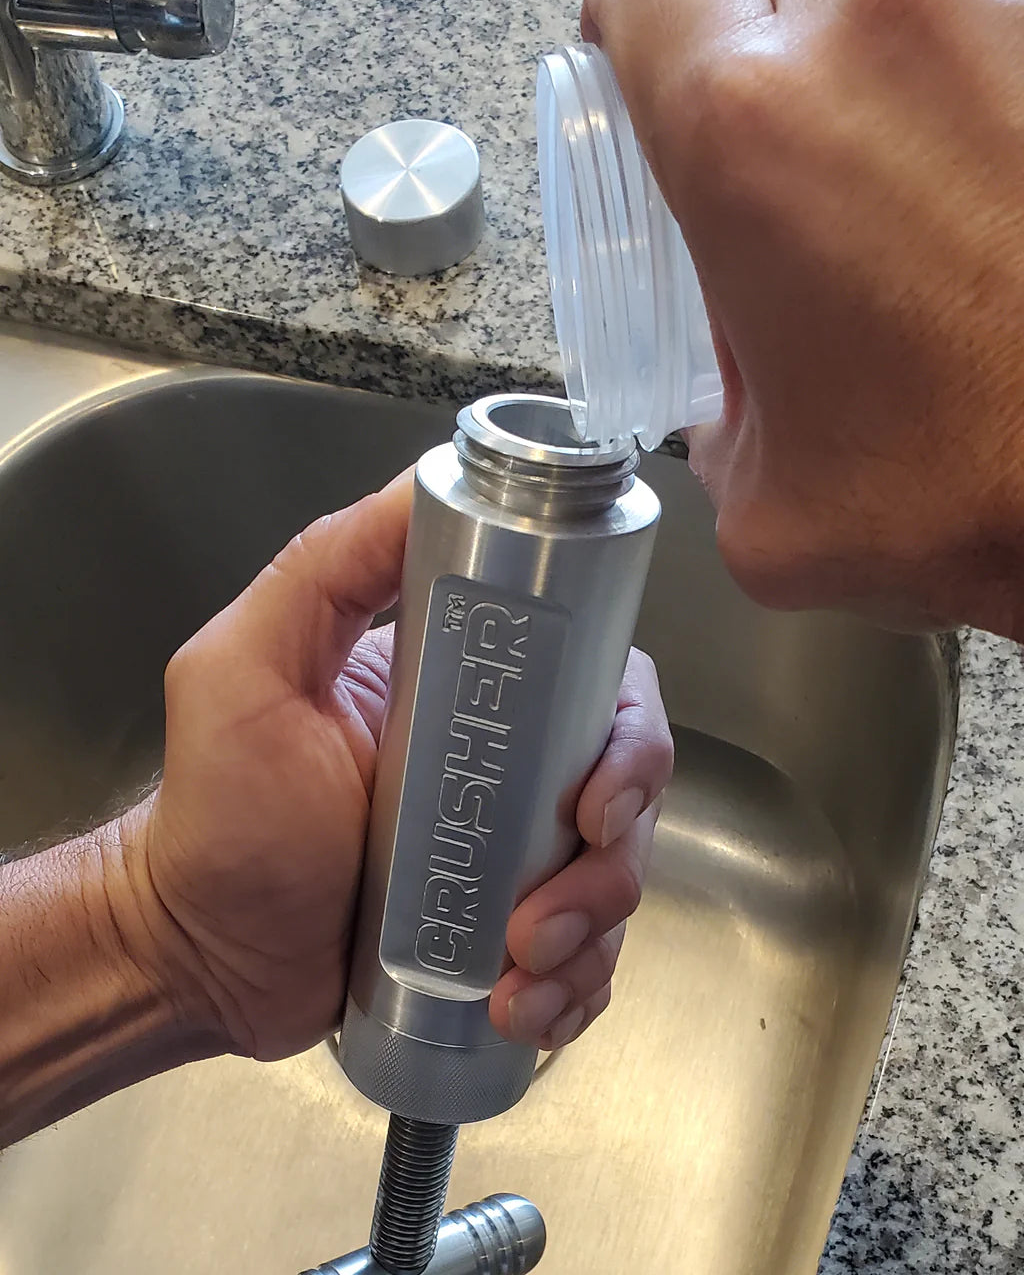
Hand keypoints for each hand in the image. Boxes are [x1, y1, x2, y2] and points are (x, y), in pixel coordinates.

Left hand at [113, 473, 671, 1063]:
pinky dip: (577, 992)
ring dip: (593, 935)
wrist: (197, 957)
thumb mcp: (247, 667)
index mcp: (468, 691)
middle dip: (614, 861)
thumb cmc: (217, 814)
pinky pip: (589, 960)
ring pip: (618, 881)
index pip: (595, 686)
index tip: (597, 798)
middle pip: (629, 791)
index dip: (627, 739)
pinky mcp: (505, 940)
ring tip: (517, 973)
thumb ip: (325, 566)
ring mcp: (508, 858)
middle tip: (543, 916)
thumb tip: (430, 481)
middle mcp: (505, 765)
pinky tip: (525, 1011)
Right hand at [583, 0, 1023, 637]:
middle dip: (742, 17)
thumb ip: (721, 431)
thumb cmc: (990, 493)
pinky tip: (986, 173)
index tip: (639, 52)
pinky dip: (973, 69)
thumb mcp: (773, 511)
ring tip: (892, 168)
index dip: (633, 14)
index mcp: (751, 132)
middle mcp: (880, 30)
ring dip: (868, 48)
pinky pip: (1002, 4)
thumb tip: (743, 403)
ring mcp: (1011, 4)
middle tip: (755, 121)